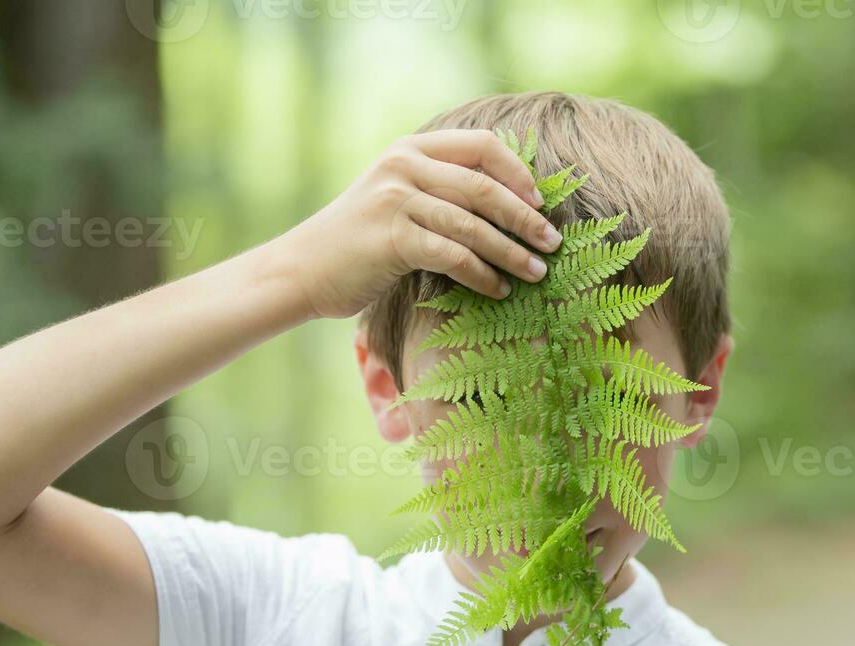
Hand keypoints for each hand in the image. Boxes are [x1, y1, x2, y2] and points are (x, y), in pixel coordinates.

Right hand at [280, 128, 563, 320]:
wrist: (302, 269)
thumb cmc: (358, 242)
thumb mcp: (396, 198)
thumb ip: (439, 191)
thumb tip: (510, 206)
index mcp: (411, 148)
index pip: (481, 144)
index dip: (518, 171)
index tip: (541, 201)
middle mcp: (404, 166)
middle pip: (484, 185)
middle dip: (525, 216)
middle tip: (553, 242)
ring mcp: (395, 200)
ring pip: (473, 224)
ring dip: (512, 252)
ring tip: (537, 273)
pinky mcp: (392, 238)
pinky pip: (454, 255)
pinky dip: (483, 275)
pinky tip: (499, 291)